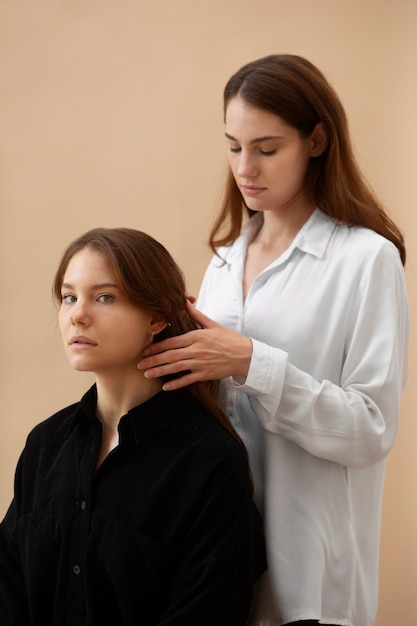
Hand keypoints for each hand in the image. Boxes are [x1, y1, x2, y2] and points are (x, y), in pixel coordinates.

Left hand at [138, 300, 252, 390]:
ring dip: (160, 371)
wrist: (246, 355)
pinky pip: (188, 380)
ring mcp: (201, 363)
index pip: (172, 342)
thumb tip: (185, 302)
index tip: (145, 350)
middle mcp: (197, 350)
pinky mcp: (205, 374)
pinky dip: (176, 384)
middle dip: (153, 360)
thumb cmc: (230, 339)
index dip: (157, 346)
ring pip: (176, 368)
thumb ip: (197, 315)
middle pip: (170, 355)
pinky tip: (165, 387)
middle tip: (139, 364)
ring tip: (147, 374)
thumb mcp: (213, 325)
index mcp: (197, 336)